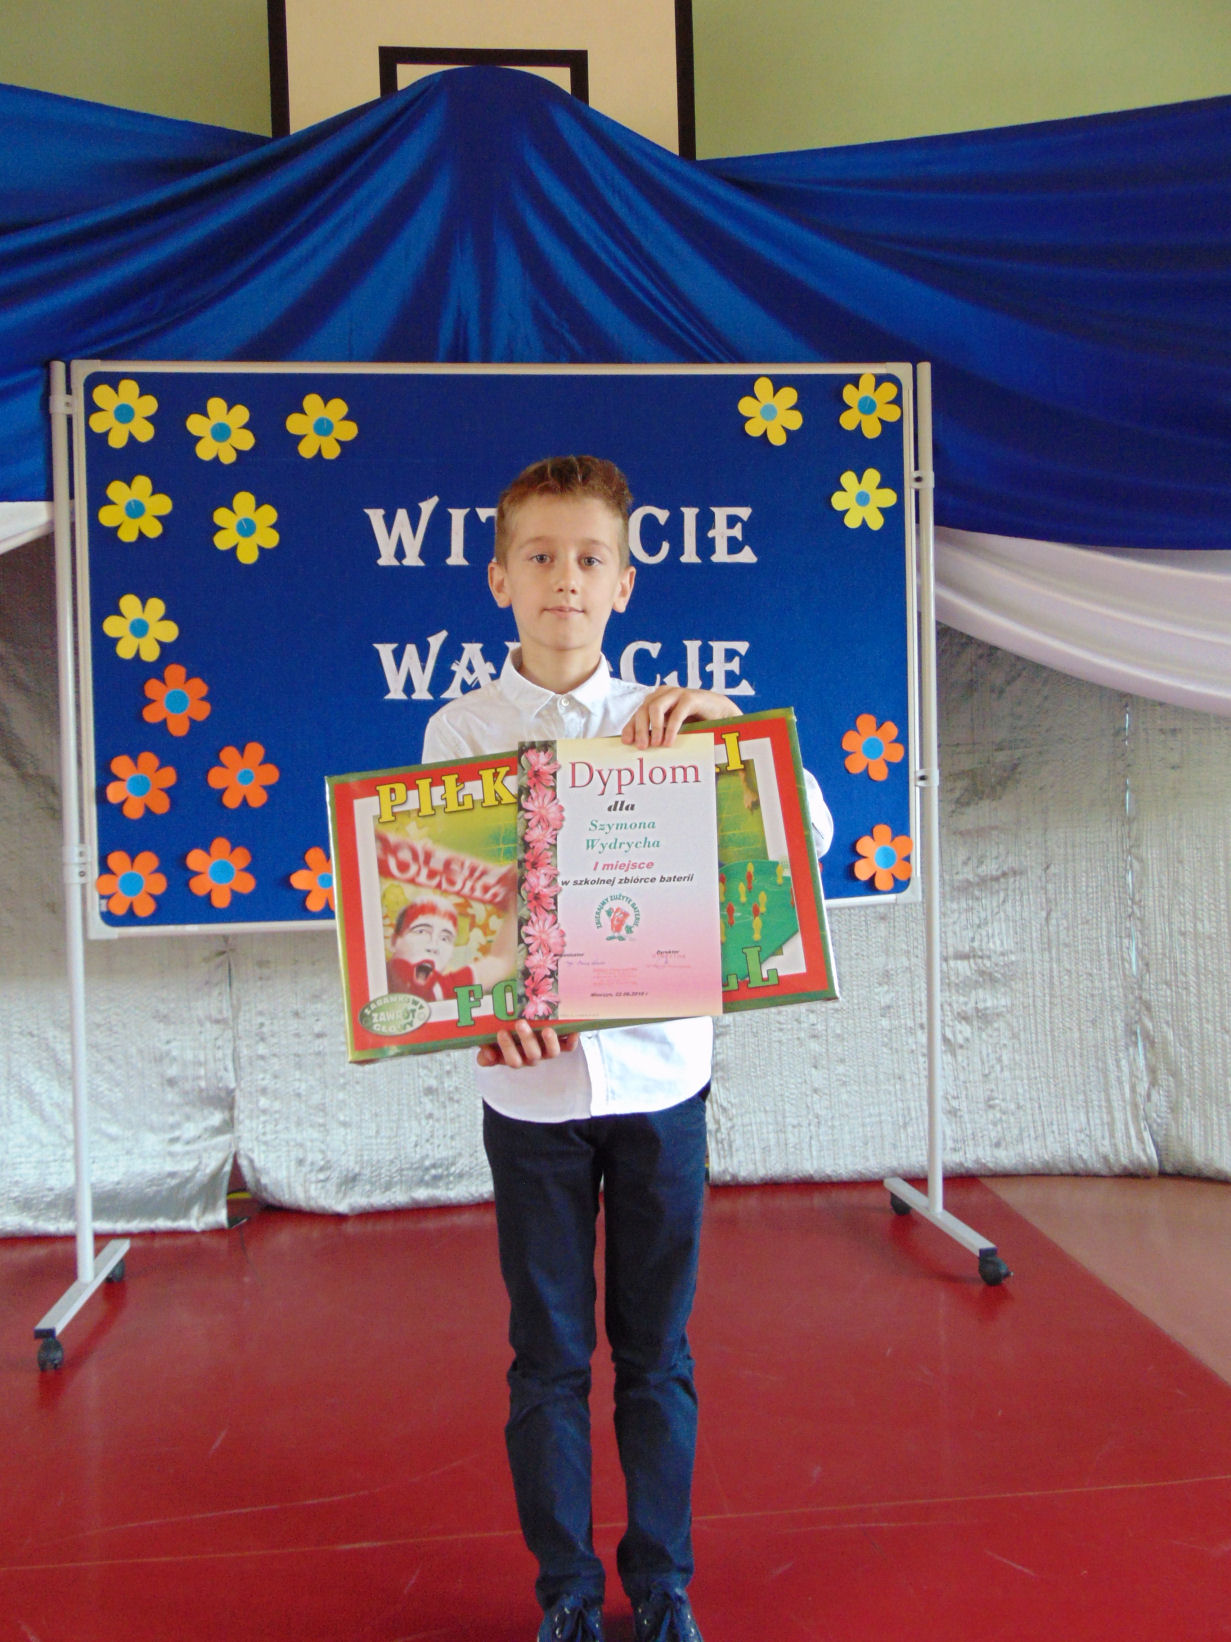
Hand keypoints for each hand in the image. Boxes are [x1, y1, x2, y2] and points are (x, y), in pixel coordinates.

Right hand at [477, 1021, 578, 1068]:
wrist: (526, 1026)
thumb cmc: (506, 1034)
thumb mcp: (491, 1041)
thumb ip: (485, 1047)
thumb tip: (485, 1056)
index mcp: (515, 1057)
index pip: (512, 1060)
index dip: (507, 1049)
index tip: (500, 1032)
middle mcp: (532, 1056)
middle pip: (532, 1056)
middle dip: (526, 1040)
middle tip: (520, 1023)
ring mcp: (547, 1051)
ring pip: (552, 1053)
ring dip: (550, 1042)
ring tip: (547, 1030)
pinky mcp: (562, 1045)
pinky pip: (569, 1047)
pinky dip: (572, 1041)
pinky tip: (573, 1031)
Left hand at [620, 687, 739, 748]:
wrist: (721, 712)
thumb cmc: (695, 721)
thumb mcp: (672, 726)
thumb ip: (658, 732)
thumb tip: (640, 748)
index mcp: (656, 700)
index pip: (638, 713)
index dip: (631, 727)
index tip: (627, 743)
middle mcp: (663, 694)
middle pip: (643, 710)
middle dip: (640, 729)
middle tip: (641, 747)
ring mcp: (677, 694)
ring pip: (655, 708)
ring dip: (654, 728)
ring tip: (656, 745)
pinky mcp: (691, 698)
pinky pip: (676, 714)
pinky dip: (671, 729)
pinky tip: (669, 742)